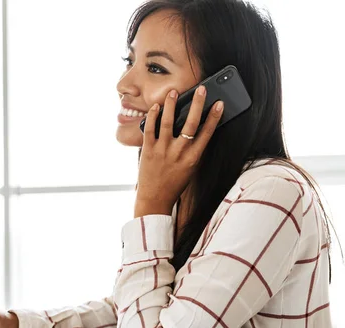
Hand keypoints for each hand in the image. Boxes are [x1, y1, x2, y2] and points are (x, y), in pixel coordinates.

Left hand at [135, 86, 223, 216]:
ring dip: (171, 104)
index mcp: (193, 158)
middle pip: (190, 124)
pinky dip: (153, 116)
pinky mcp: (147, 150)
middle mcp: (179, 153)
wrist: (155, 199)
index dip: (214, 117)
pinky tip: (156, 107)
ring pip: (168, 122)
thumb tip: (198, 127)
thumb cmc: (174, 183)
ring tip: (173, 91)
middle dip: (197, 104)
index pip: (207, 133)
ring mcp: (162, 151)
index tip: (219, 103)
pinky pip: (150, 129)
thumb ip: (194, 150)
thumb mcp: (190, 168)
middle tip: (201, 89)